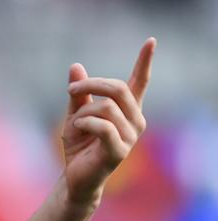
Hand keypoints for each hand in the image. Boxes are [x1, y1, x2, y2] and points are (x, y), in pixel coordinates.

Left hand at [62, 38, 154, 206]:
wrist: (75, 179)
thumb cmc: (79, 147)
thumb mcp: (75, 115)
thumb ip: (79, 94)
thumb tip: (76, 66)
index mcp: (127, 110)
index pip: (140, 82)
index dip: (145, 61)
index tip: (150, 41)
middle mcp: (135, 121)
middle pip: (118, 89)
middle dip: (91, 84)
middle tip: (71, 89)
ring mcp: (130, 137)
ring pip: (106, 107)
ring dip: (82, 112)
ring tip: (74, 124)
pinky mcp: (119, 151)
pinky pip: (103, 126)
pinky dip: (85, 123)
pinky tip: (76, 129)